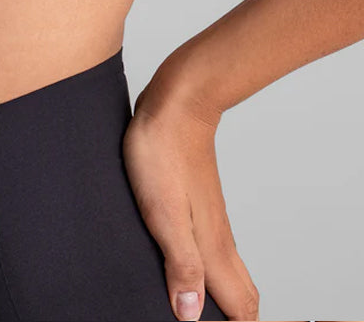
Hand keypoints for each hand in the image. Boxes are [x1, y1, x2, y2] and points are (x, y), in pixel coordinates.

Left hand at [122, 76, 259, 321]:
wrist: (176, 104)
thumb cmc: (163, 153)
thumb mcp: (162, 213)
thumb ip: (181, 263)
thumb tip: (190, 315)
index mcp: (212, 247)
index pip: (240, 306)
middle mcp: (218, 237)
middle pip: (242, 294)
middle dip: (236, 318)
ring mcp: (210, 219)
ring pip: (228, 271)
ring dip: (223, 297)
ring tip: (201, 311)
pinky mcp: (198, 203)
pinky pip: (214, 250)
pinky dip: (210, 272)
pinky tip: (190, 269)